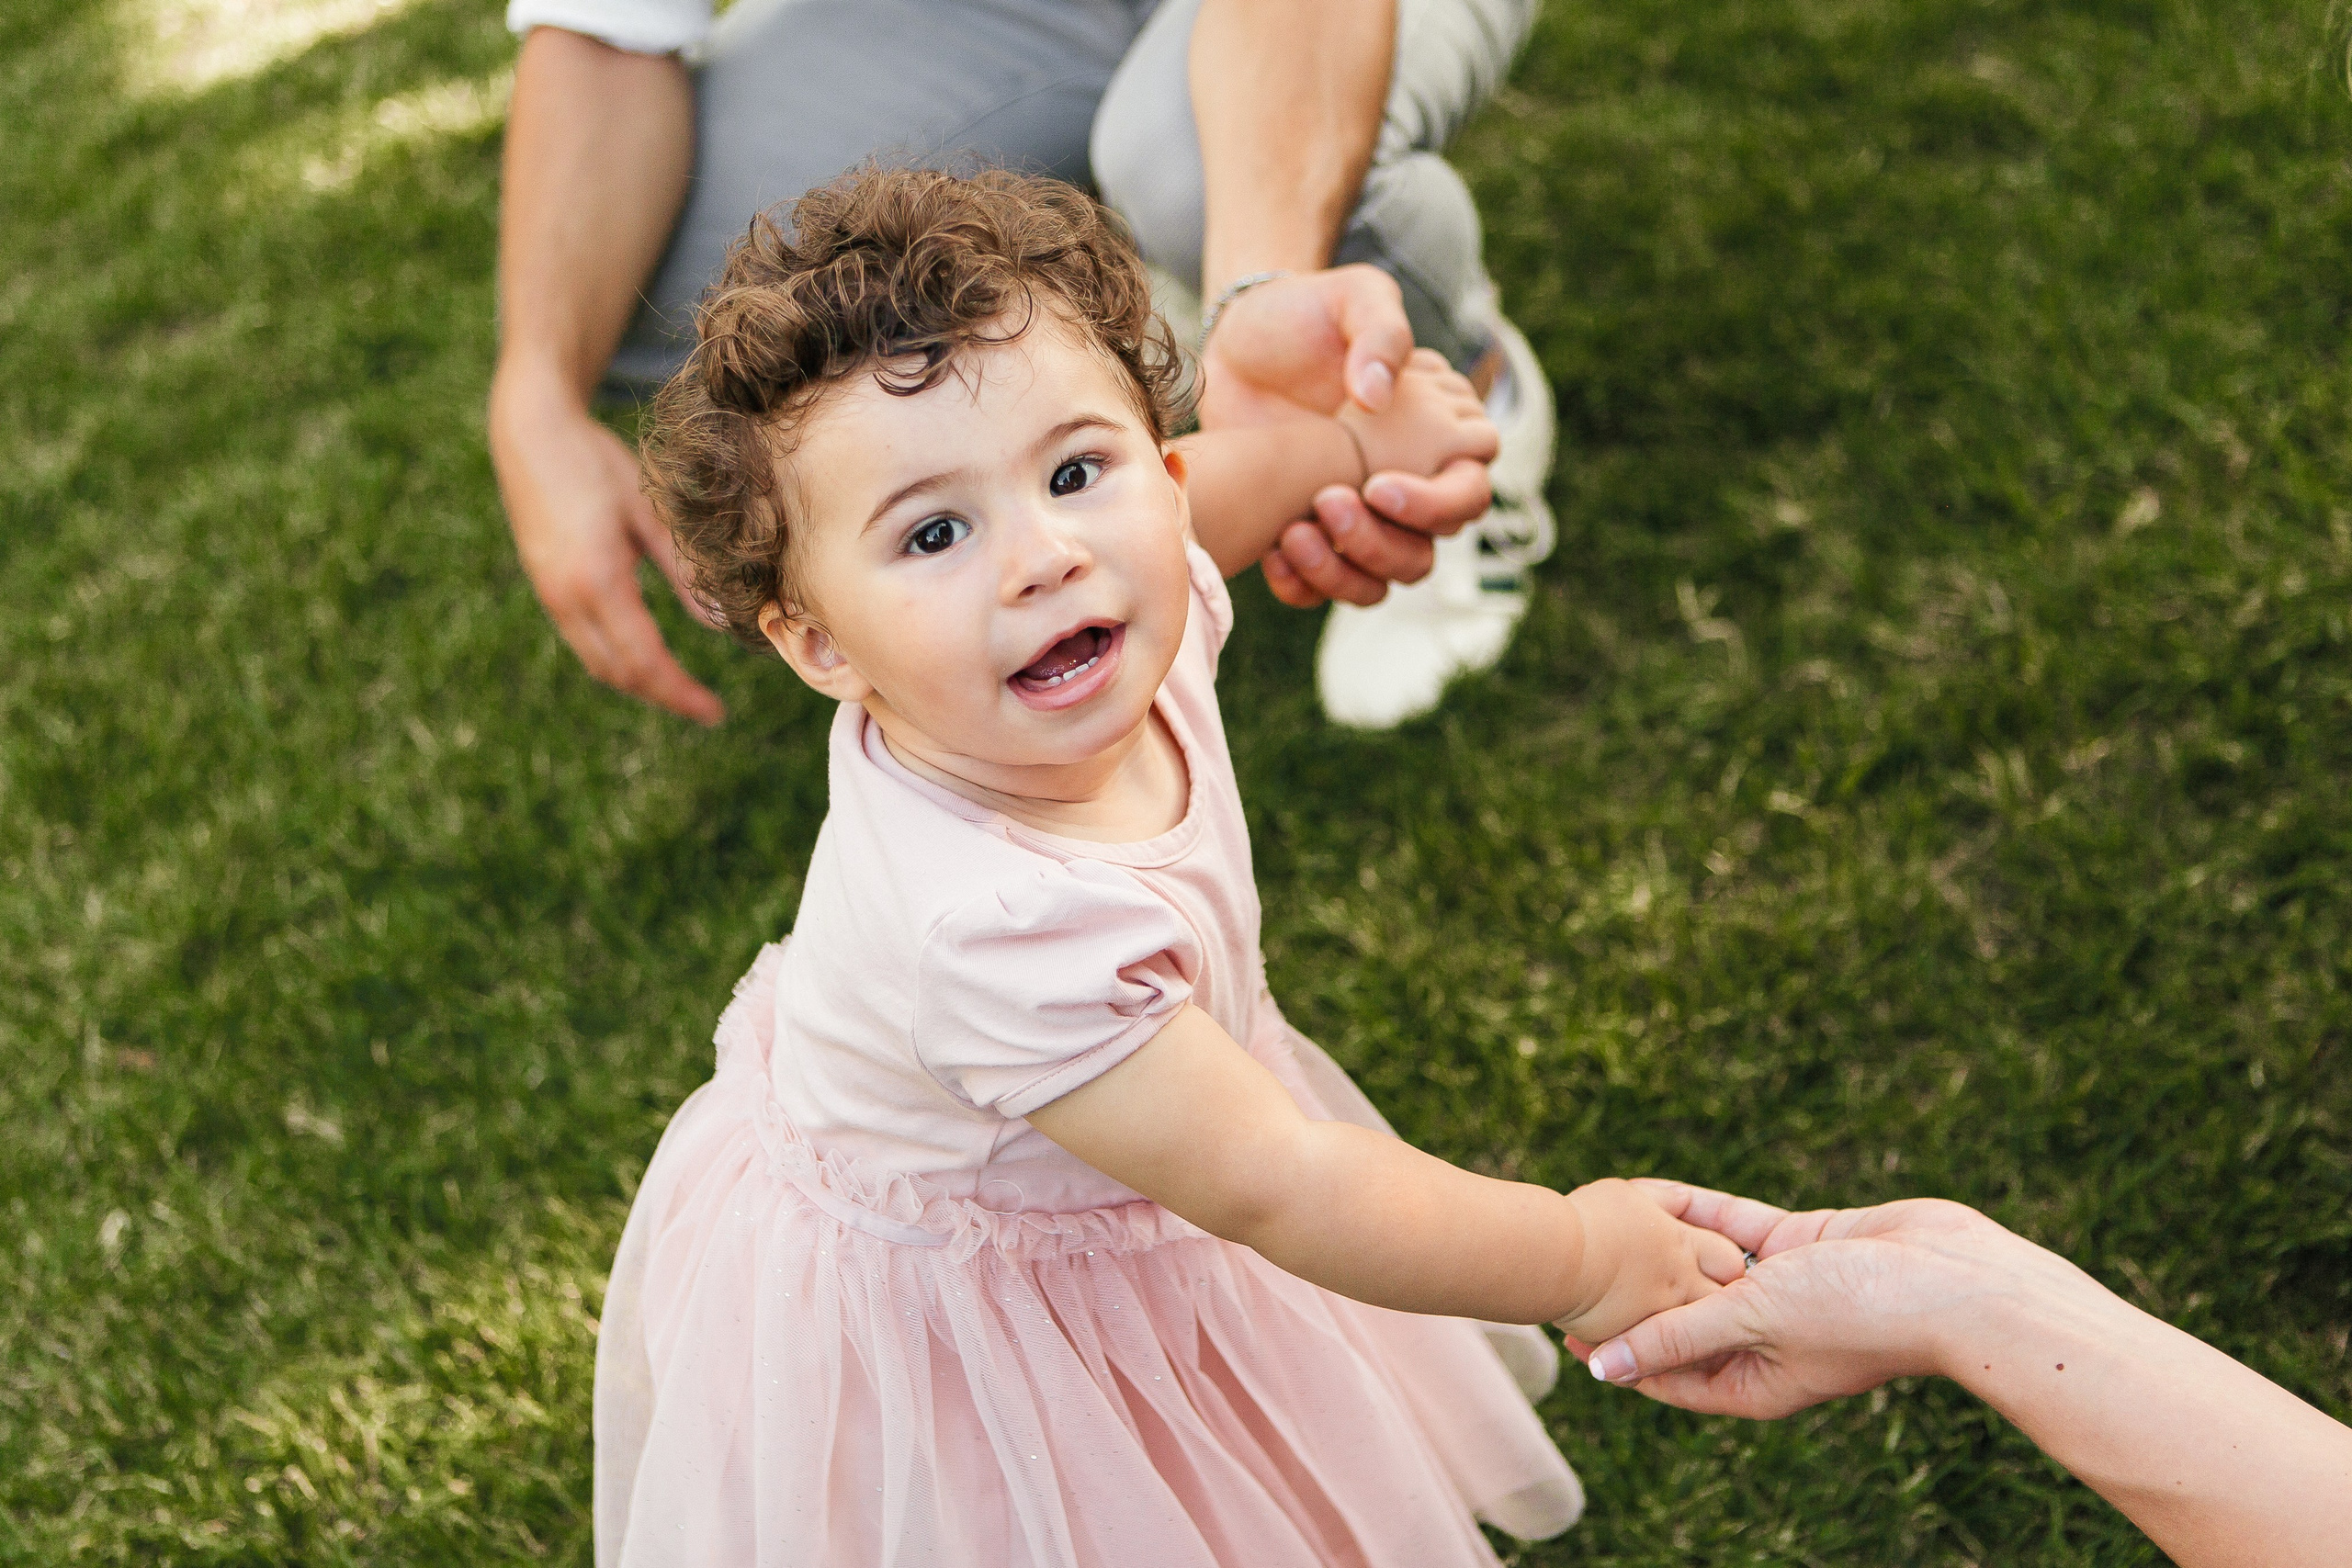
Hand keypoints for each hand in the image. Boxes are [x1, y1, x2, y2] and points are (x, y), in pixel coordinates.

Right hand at [488, 371, 724, 724]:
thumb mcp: (651, 514)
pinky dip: (617, 661)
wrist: (531, 433)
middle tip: (706, 710)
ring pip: (597, 664)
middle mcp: (568, 599)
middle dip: (664, 697)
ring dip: (640, 684)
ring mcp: (551, 596)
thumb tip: (722, 624)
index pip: (645, 662)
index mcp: (598, 582)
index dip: (681, 694)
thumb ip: (684, 572)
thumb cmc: (597, 464)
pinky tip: (645, 659)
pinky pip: (583, 643)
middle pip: (619, 674)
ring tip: (681, 691)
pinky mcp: (546, 588)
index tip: (714, 713)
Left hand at [1199, 268, 1493, 606]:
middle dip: (1377, 542)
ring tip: (1292, 532)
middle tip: (1324, 502)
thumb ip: (1380, 331)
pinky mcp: (1316, 537)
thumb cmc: (1306, 313)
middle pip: (1424, 552)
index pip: (1469, 493)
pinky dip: (1304, 585)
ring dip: (1341, 571)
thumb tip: (1379, 396)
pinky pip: (1325, 590)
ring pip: (1380, 582)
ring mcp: (1362, 517)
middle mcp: (1410, 486)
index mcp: (1441, 435)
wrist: (1238, 343)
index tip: (1376, 486)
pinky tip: (1273, 552)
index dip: (1433, 504)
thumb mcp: (1351, 296)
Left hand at [1578, 1181, 2052, 1417]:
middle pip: (1681, 1317)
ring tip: (1609, 1220)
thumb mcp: (1754, 1324)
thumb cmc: (1862, 1315)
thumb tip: (1604, 1370)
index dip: (1615, 1351)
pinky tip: (1659, 1191)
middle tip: (1579, 1259)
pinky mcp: (1803, 1247)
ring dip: (1667, 1245)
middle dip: (1636, 1292)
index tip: (1563, 1324)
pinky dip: (1705, 1211)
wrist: (1957, 1281)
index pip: (1665, 1373)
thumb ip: (1679, 1339)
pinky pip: (1739, 1227)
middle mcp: (1763, 1341)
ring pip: (1707, 1266)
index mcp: (1752, 1382)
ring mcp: (1783, 1292)